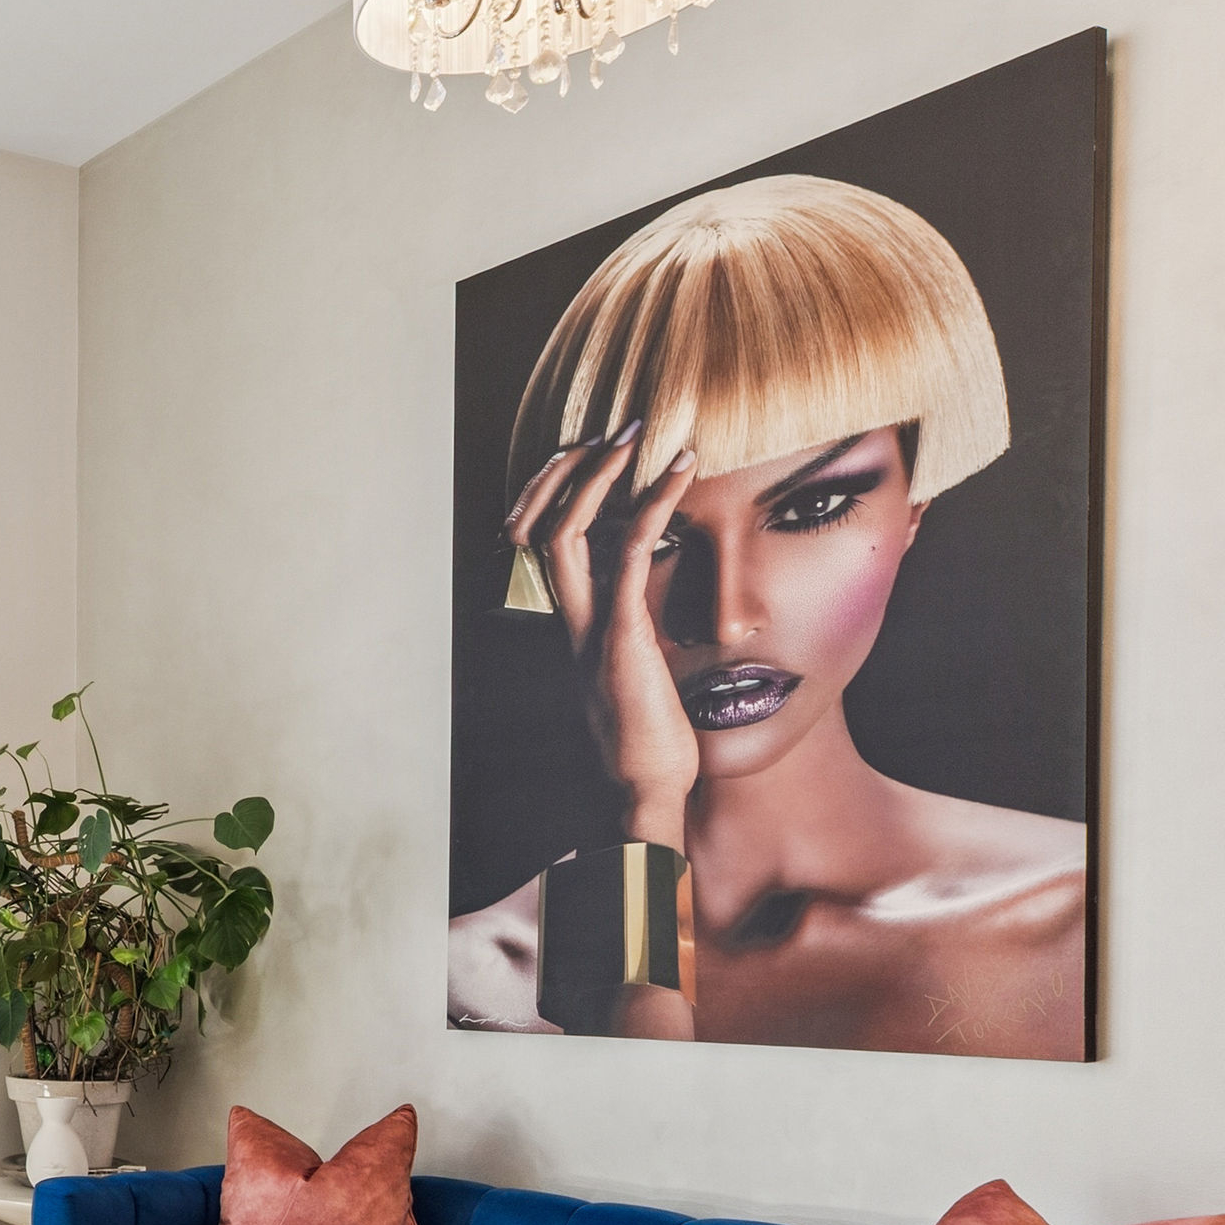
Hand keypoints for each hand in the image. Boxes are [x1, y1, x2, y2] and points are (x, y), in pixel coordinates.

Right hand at [521, 426, 702, 849]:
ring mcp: (590, 627)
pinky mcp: (620, 635)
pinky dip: (652, 503)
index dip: (564, 497)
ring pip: (566, 531)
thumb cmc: (655, 747)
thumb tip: (672, 623)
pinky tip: (683, 471)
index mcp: (577, 629)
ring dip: (601, 474)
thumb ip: (645, 645)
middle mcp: (572, 622)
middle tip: (612, 430)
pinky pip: (628, 553)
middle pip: (541, 528)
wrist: (645, 794)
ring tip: (637, 435)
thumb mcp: (646, 682)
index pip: (550, 548)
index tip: (605, 459)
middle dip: (567, 472)